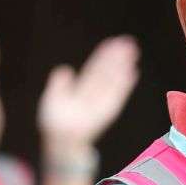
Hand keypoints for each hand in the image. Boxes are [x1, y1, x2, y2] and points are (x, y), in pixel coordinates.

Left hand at [38, 35, 138, 154]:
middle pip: (106, 71)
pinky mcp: (106, 111)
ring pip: (112, 80)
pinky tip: (132, 73)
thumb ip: (59, 84)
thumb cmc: (56, 122)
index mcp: (81, 88)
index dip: (103, 56)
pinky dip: (124, 85)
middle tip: (129, 43)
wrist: (61, 141)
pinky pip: (117, 95)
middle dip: (116, 58)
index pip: (94, 68)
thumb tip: (66, 68)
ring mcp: (100, 102)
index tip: (113, 43)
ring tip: (132, 54)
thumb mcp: (53, 99)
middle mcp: (92, 93)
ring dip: (122, 67)